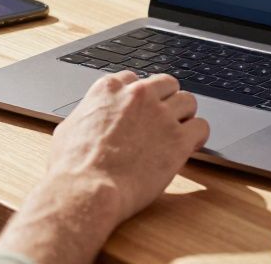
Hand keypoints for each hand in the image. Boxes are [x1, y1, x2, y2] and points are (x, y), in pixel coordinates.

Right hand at [50, 71, 209, 221]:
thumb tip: (88, 121)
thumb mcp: (69, 129)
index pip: (135, 80)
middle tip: (162, 121)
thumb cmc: (72, 167)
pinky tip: (190, 146)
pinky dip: (198, 136)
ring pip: (188, 100)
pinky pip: (202, 126)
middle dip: (166, 101)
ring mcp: (160, 115)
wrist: (87, 190)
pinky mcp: (178, 138)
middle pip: (166, 84)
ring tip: (178, 133)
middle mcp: (138, 95)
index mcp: (110, 89)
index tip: (140, 112)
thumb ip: (87, 116)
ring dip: (184, 116)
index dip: (139, 99)